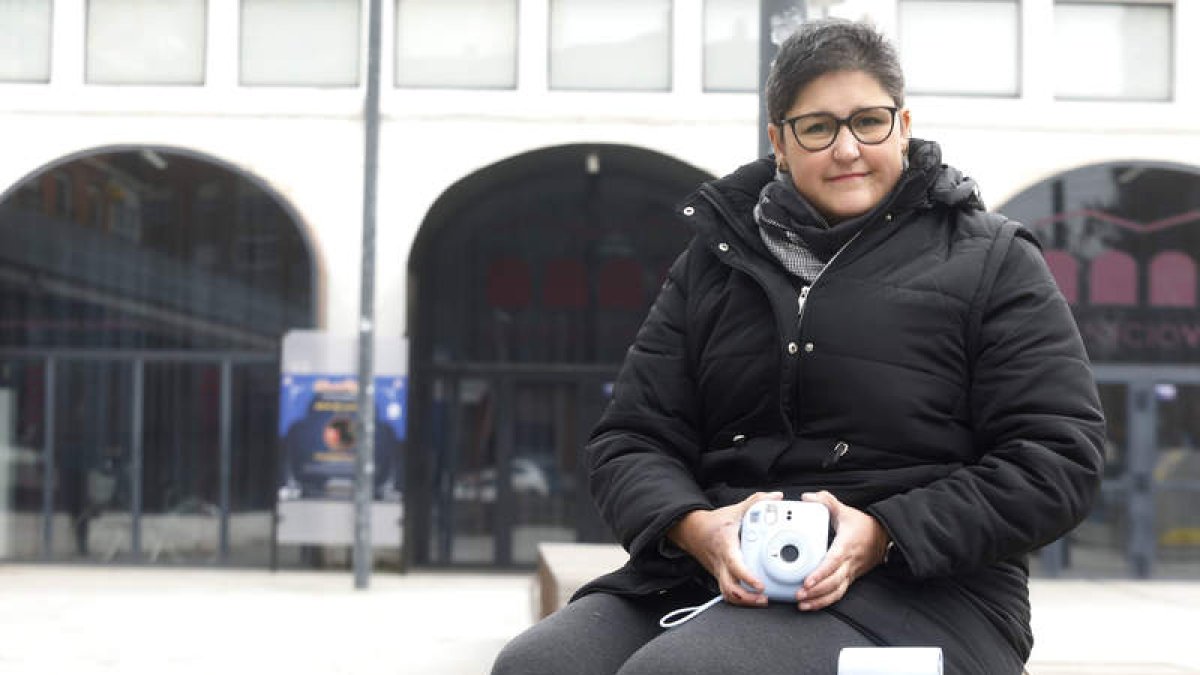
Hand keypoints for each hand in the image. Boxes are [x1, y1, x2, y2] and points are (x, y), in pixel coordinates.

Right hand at [667, 491, 782, 606]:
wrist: (693, 532)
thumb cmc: (714, 524)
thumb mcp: (735, 510)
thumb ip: (756, 502)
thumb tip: (776, 497)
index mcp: (726, 547)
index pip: (734, 565)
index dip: (747, 577)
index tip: (759, 584)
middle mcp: (722, 563)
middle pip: (730, 589)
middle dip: (747, 598)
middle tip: (764, 597)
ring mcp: (720, 572)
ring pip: (728, 595)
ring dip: (744, 602)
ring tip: (761, 601)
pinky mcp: (721, 577)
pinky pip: (729, 592)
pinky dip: (741, 599)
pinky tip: (753, 598)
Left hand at [795, 490, 889, 610]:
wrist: (885, 537)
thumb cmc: (864, 525)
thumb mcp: (845, 510)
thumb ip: (826, 501)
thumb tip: (808, 497)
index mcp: (846, 545)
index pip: (833, 562)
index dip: (820, 573)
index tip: (807, 581)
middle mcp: (849, 562)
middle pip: (833, 582)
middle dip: (815, 591)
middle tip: (799, 594)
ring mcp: (850, 572)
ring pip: (836, 591)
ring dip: (819, 600)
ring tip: (802, 603)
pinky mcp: (850, 579)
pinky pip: (838, 593)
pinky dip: (825, 601)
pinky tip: (812, 604)